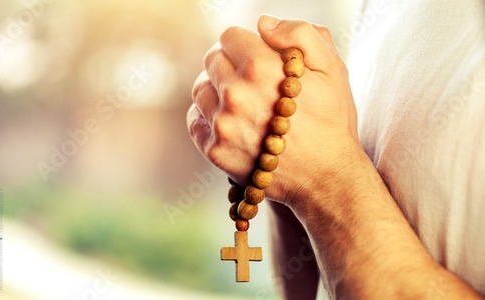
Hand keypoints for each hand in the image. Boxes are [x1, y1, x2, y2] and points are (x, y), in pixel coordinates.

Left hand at [187, 15, 360, 205]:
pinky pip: (194, 121)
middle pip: (211, 60)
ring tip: (238, 100)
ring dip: (215, 88)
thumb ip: (300, 33)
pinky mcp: (216, 151)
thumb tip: (262, 23)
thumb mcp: (331, 68)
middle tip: (247, 78)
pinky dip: (206, 116)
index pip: (228, 36)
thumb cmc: (331, 121)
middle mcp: (236, 94)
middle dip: (229, 62)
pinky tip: (227, 120)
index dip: (243, 42)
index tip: (254, 55)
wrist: (327, 177)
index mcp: (261, 67)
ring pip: (200, 89)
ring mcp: (223, 125)